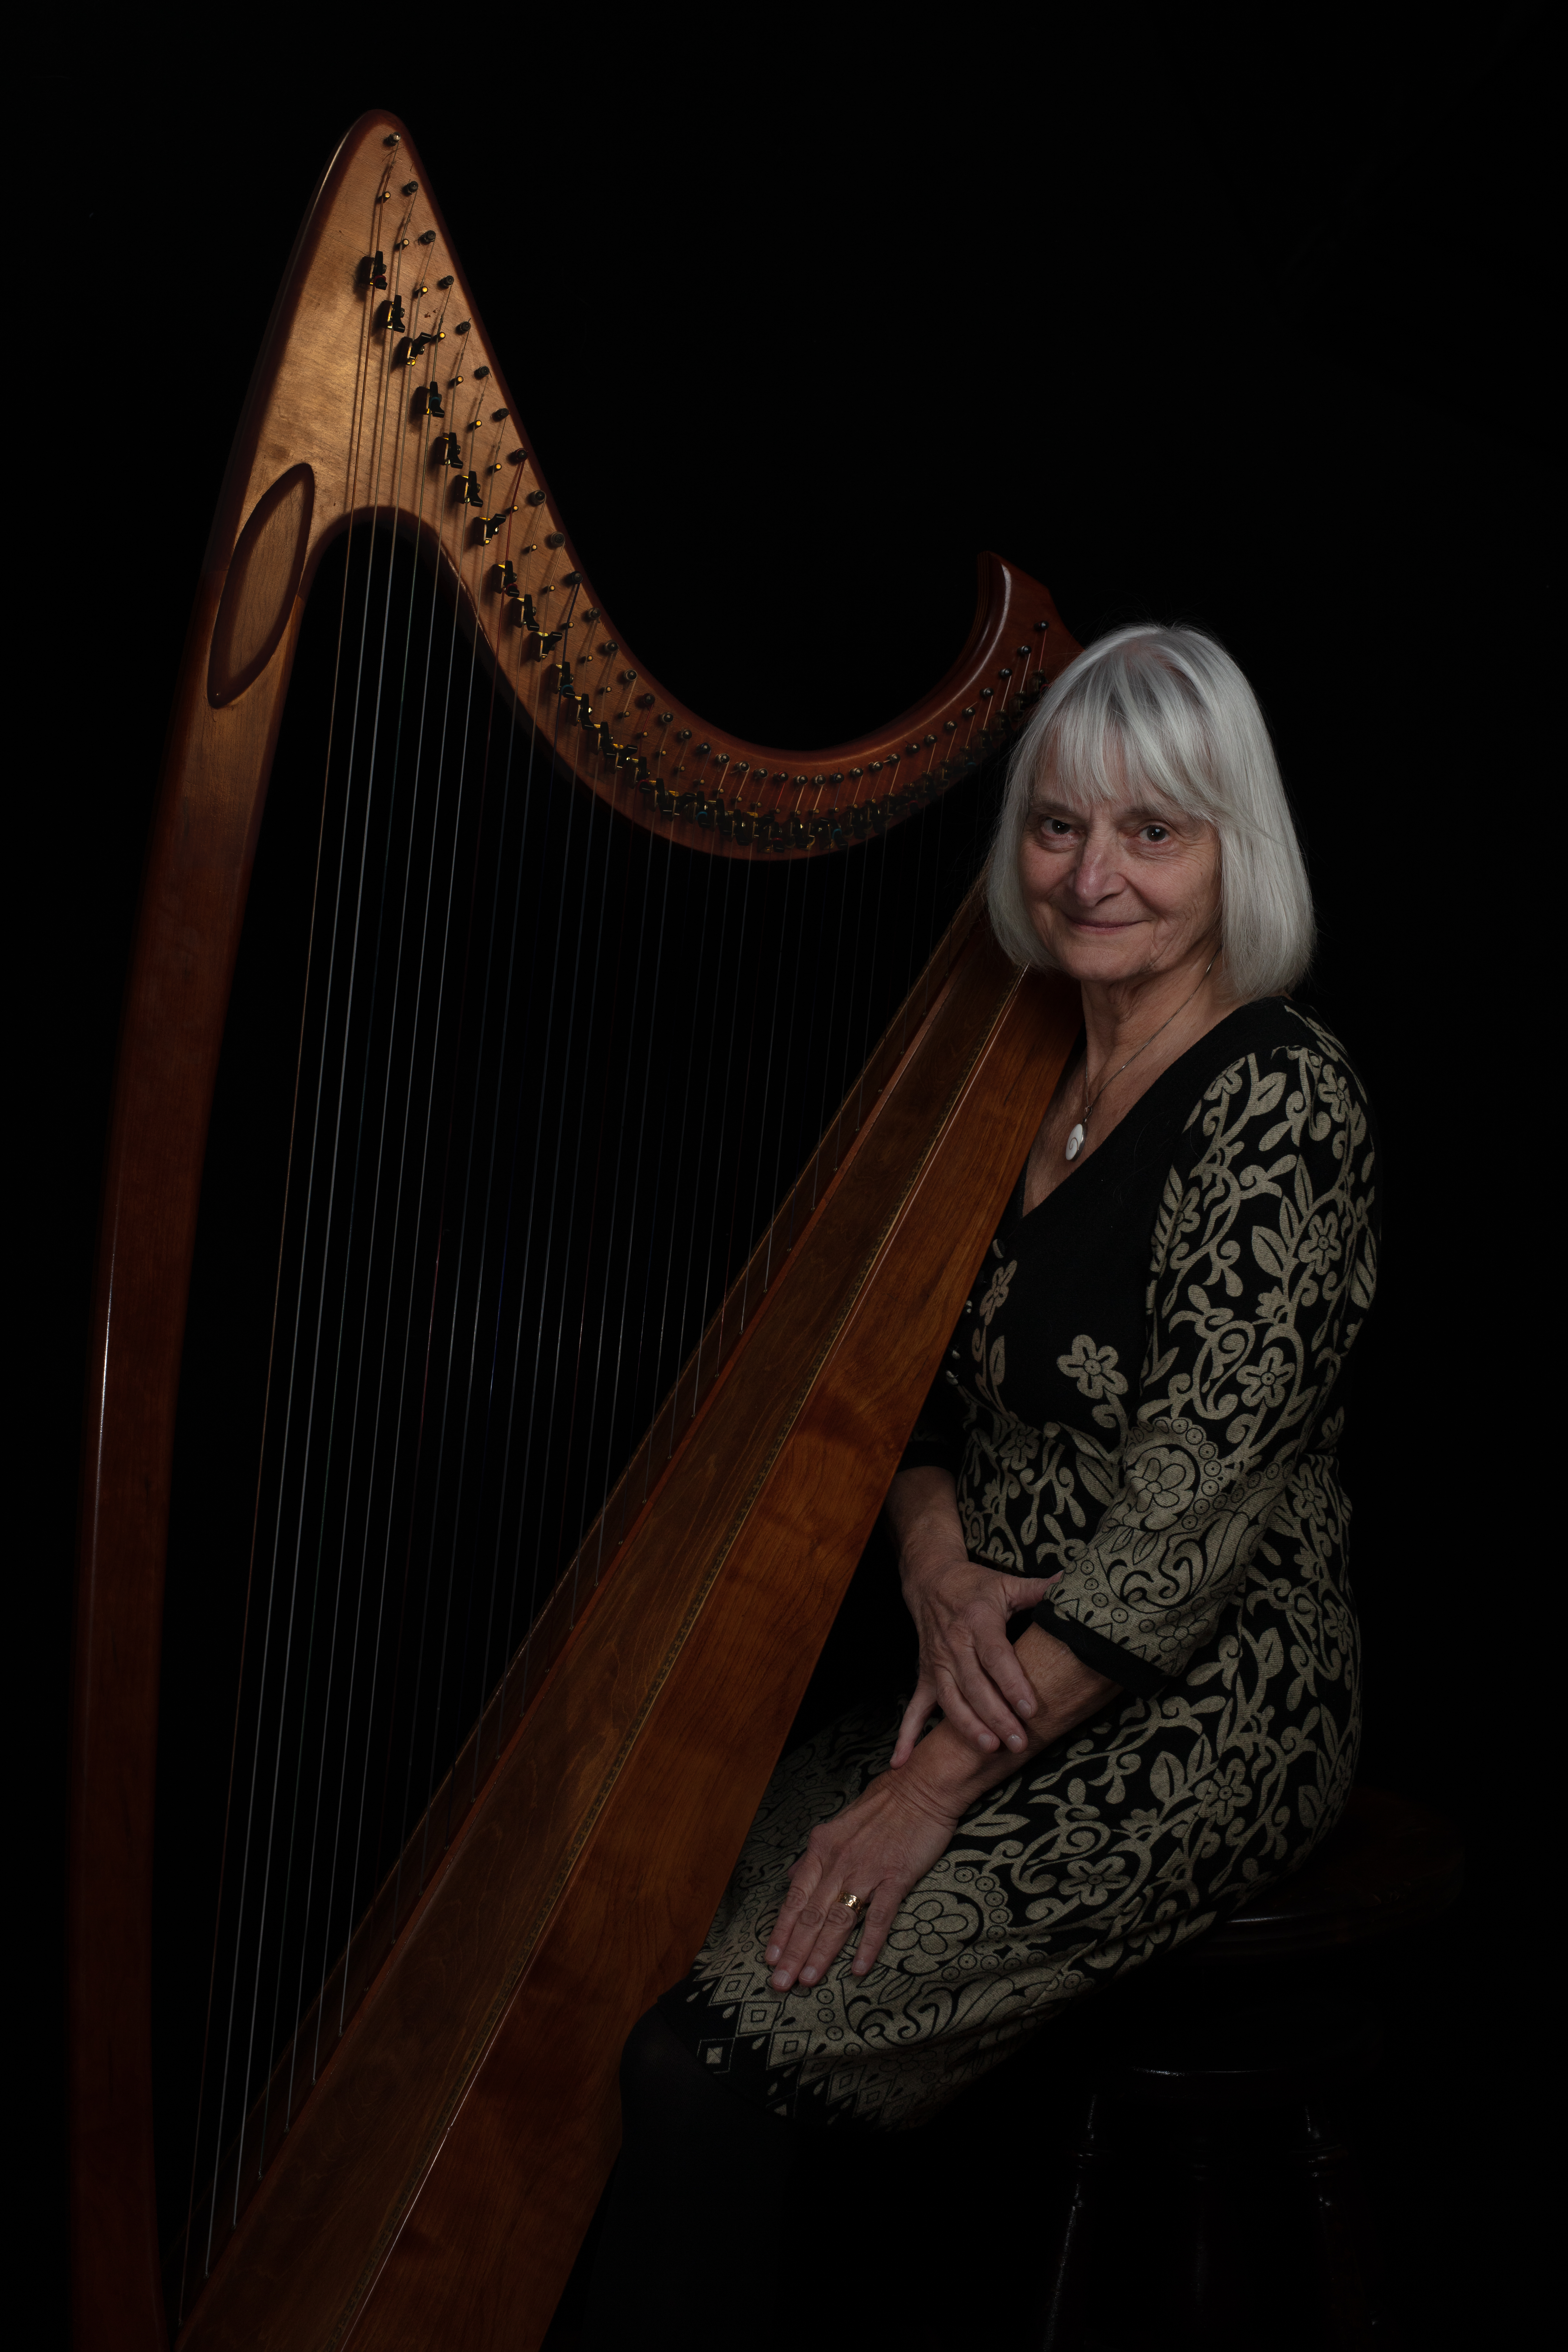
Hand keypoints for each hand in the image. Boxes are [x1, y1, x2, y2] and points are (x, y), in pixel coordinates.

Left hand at [764, 1766, 960, 1989]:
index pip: (795, 1896)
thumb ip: (814, 1854)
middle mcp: (839, 1861)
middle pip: (811, 1914)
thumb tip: (791, 1875)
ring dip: (821, 1953)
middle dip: (793, 1952)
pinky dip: (868, 1944)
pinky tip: (858, 1968)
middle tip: (780, 1983)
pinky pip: (879, 1917)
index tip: (770, 1958)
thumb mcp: (839, 1823)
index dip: (781, 1929)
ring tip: (808, 1981)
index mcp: (822, 1847)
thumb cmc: (883, 1802)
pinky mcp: (896, 1877)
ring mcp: (868, 1870)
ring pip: (838, 1919)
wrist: (922, 1786)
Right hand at [892, 1554, 1052, 1765]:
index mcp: (978, 1621)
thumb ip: (1038, 1589)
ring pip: (950, 1699)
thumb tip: (1070, 1584)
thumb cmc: (975, 1585)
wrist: (930, 1580)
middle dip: (996, 1716)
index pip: (996, 1656)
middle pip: (975, 1685)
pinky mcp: (926, 1675)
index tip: (1030, 1708)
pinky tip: (902, 1761)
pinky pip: (915, 1708)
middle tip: (1018, 1741)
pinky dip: (907, 1735)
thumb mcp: (1007, 1583)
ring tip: (989, 1748)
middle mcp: (954, 1644)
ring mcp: (937, 1663)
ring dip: (967, 1726)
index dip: (1012, 1683)